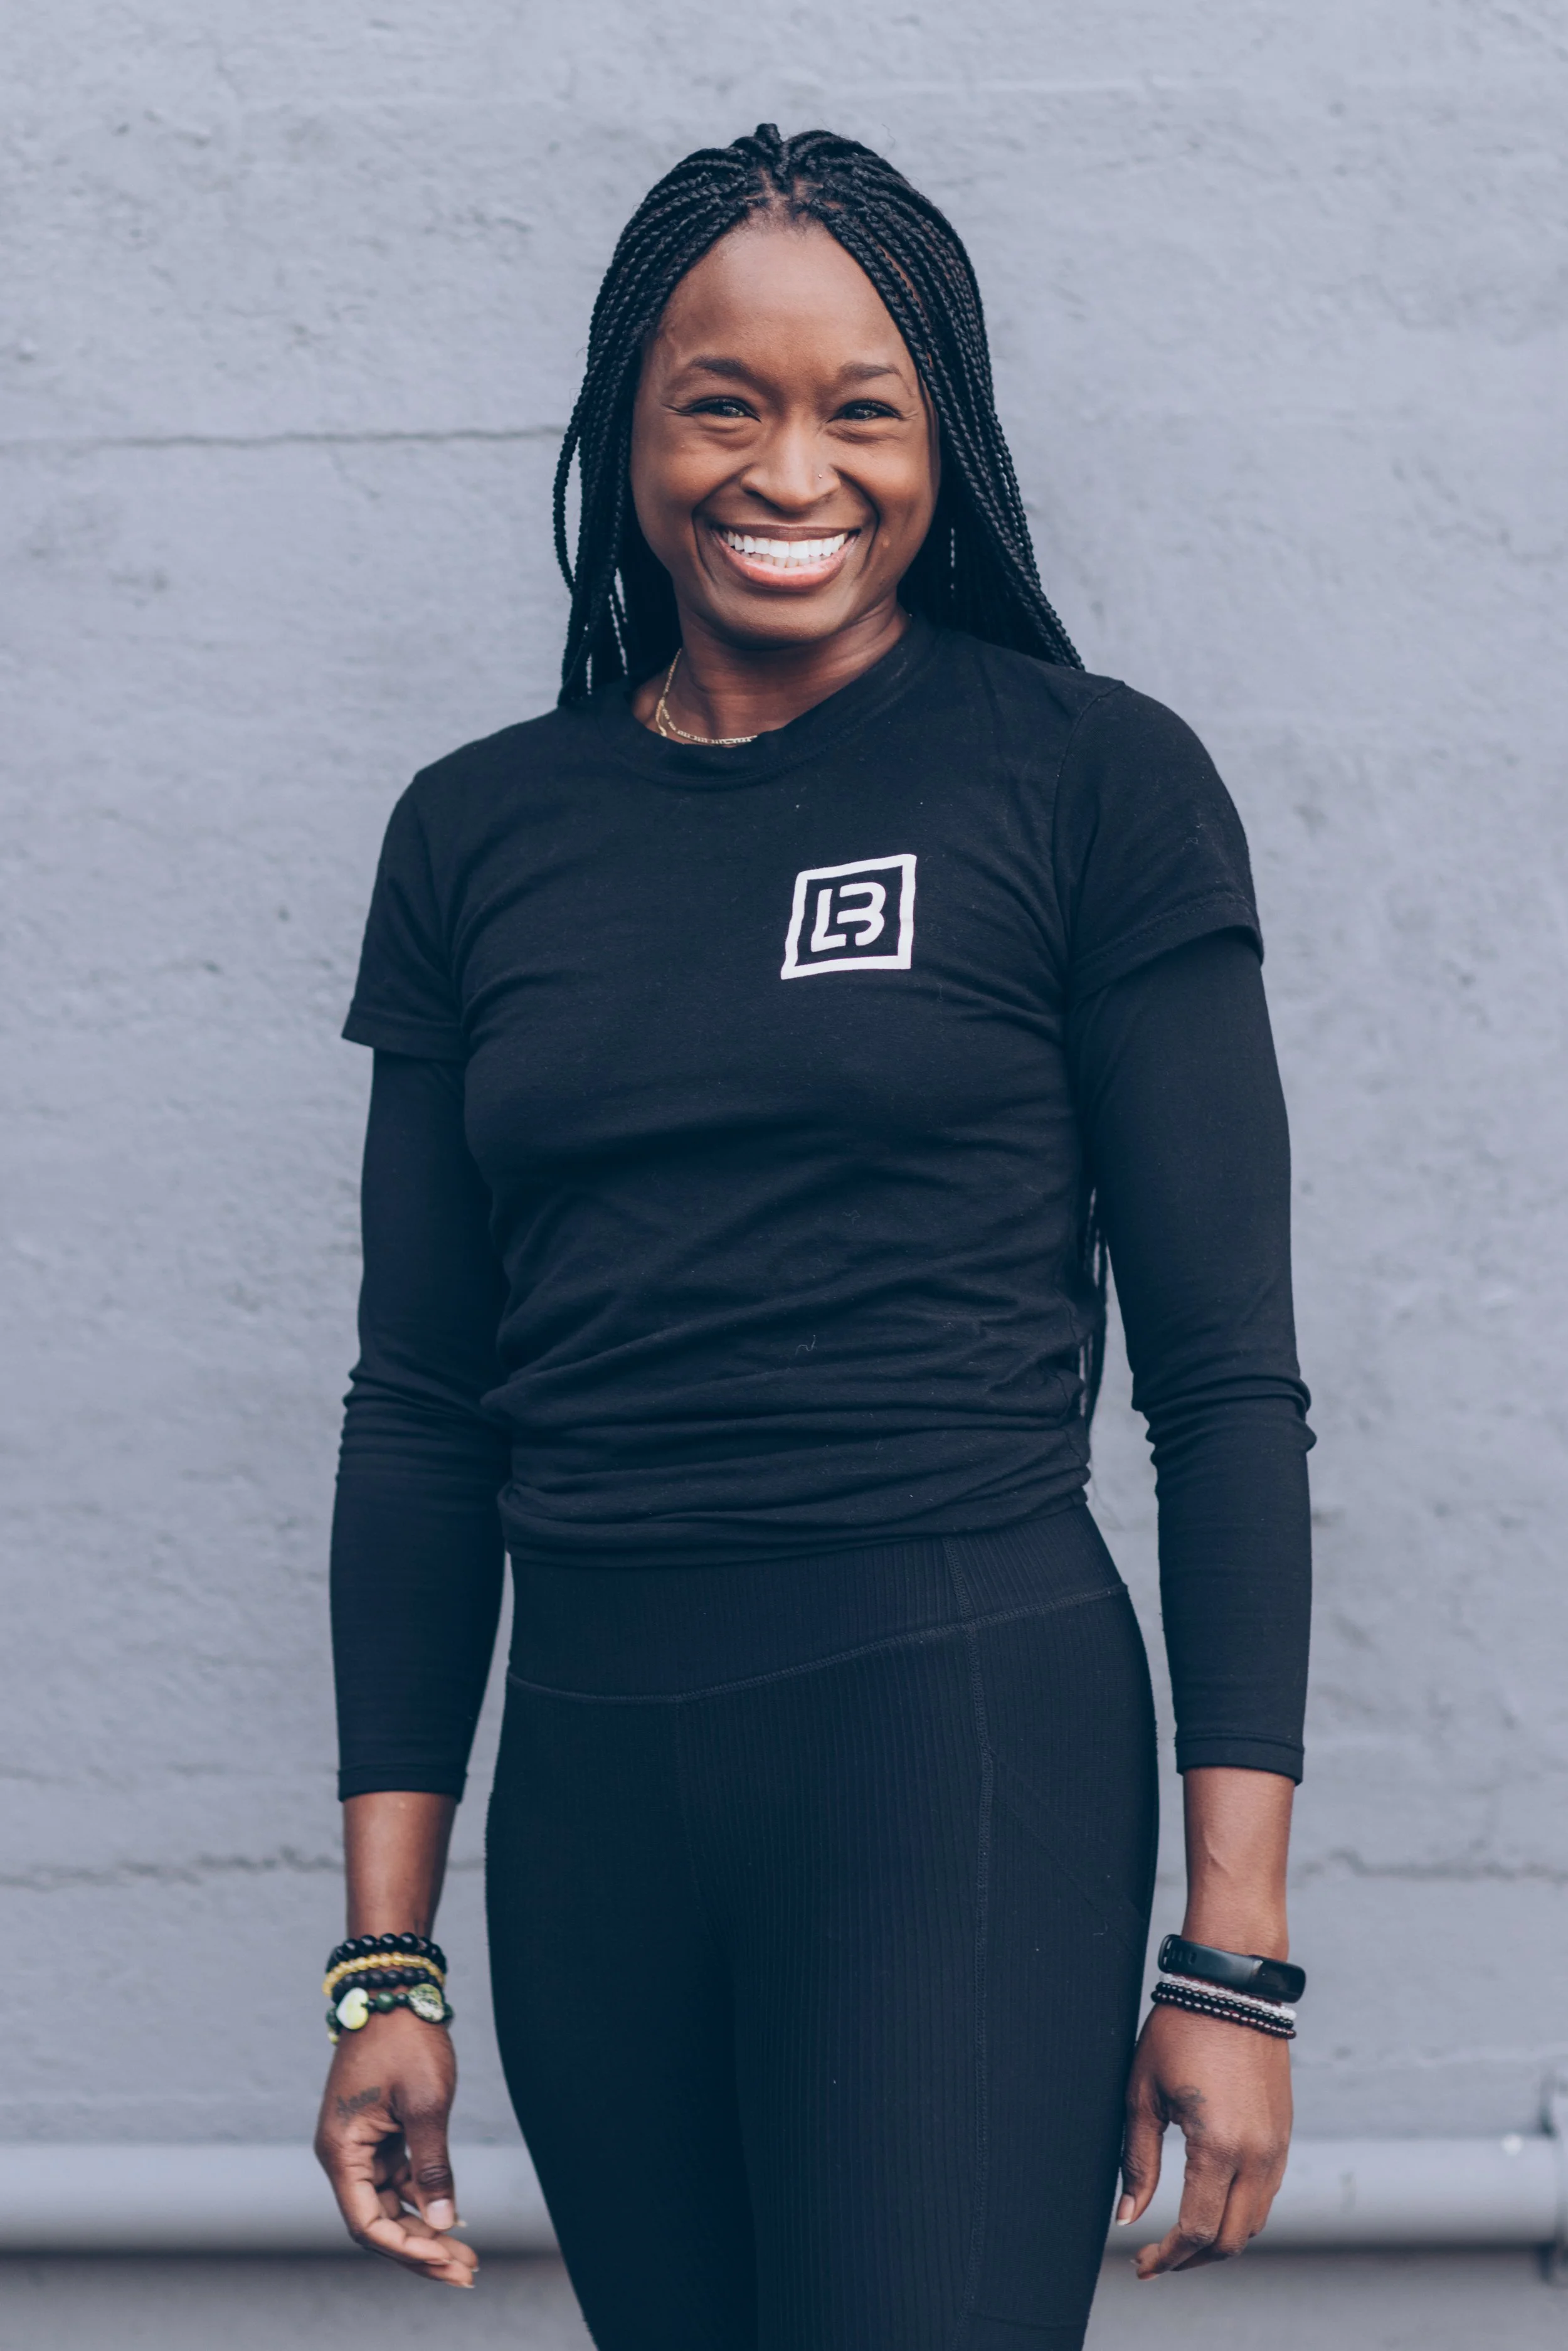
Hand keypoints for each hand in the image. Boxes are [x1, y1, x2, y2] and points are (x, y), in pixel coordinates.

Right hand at [313, 2009, 477, 2286]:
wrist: (394, 1988)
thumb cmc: (405, 2040)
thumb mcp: (425, 2105)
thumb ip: (433, 2166)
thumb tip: (446, 2221)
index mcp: (341, 2152)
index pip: (368, 2223)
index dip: (407, 2248)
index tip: (447, 2259)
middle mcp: (343, 2155)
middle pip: (379, 2222)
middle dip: (421, 2249)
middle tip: (467, 2271)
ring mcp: (359, 2145)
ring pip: (390, 2205)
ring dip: (425, 2229)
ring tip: (467, 2254)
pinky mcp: (377, 2135)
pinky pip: (397, 2181)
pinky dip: (423, 2199)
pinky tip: (454, 2217)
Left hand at [1116, 2001, 1291, 2275]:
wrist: (1233, 1987)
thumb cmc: (1180, 2031)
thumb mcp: (1143, 2093)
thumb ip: (1137, 2160)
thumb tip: (1128, 2216)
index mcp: (1218, 2146)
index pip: (1196, 2230)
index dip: (1167, 2257)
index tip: (1141, 2264)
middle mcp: (1257, 2155)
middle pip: (1231, 2240)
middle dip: (1192, 2260)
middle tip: (1156, 2259)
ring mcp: (1277, 2147)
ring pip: (1254, 2223)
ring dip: (1218, 2241)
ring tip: (1180, 2240)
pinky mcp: (1284, 2136)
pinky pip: (1266, 2195)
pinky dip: (1240, 2214)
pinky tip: (1210, 2206)